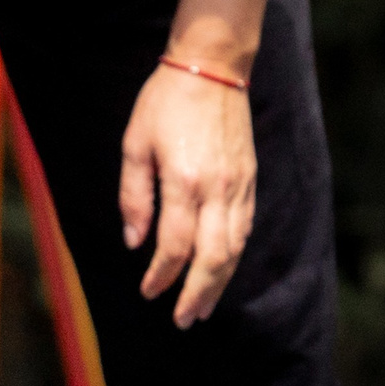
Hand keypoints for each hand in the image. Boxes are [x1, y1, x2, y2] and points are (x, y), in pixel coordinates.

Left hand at [118, 64, 256, 328]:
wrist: (213, 65)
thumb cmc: (166, 101)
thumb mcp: (135, 144)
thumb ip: (134, 196)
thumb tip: (136, 242)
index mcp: (184, 181)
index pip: (175, 246)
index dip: (161, 275)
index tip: (148, 291)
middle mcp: (217, 189)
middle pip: (212, 258)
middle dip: (197, 294)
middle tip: (183, 320)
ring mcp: (238, 186)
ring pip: (234, 248)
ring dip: (219, 283)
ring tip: (203, 308)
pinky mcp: (250, 179)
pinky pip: (244, 228)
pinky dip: (233, 256)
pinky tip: (221, 271)